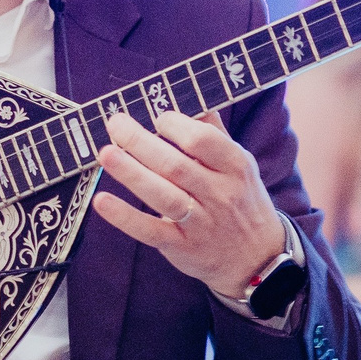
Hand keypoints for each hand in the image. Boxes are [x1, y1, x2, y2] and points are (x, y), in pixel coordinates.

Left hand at [93, 110, 286, 297]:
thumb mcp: (239, 166)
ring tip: (105, 153)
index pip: (203, 141)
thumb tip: (193, 100)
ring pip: (162, 195)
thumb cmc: (242, 202)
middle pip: (175, 165)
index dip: (175, 125)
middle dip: (141, 142)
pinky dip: (125, 216)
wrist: (257, 259)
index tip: (155, 116)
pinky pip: (150, 230)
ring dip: (131, 173)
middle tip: (115, 123)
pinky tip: (102, 201)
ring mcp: (201, 223)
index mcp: (235, 167)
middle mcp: (220, 194)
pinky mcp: (182, 246)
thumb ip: (215, 135)